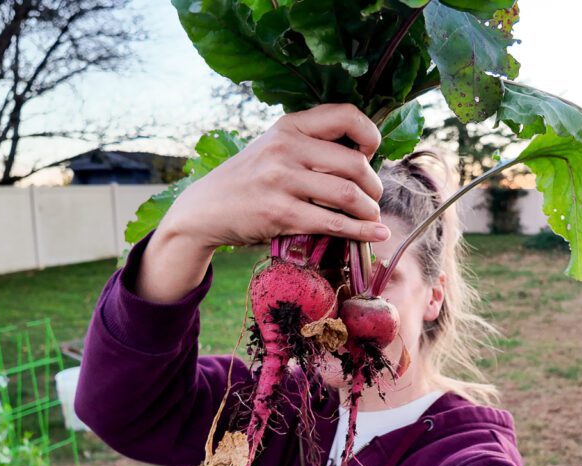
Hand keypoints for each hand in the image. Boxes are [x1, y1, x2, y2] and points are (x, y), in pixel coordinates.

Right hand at [160, 103, 388, 249]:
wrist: (205, 209)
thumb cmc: (247, 179)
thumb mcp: (272, 147)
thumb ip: (309, 144)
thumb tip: (362, 158)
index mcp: (289, 126)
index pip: (345, 115)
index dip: (369, 135)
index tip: (372, 154)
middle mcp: (286, 149)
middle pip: (354, 163)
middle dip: (374, 184)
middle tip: (374, 197)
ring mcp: (282, 181)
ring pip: (347, 194)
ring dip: (369, 210)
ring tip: (372, 216)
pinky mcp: (280, 214)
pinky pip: (332, 223)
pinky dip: (360, 231)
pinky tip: (376, 234)